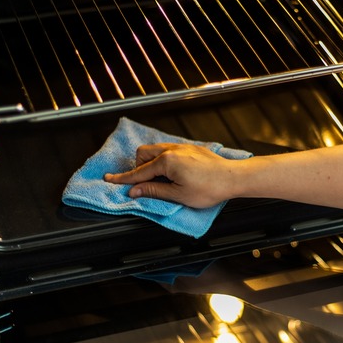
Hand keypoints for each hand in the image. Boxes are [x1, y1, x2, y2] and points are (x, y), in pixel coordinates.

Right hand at [104, 143, 241, 207]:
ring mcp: (181, 147)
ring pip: (155, 150)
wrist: (232, 178)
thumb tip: (135, 190)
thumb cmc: (209, 188)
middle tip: (144, 184)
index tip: (110, 180)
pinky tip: (171, 172)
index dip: (123, 179)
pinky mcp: (189, 148)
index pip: (138, 172)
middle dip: (138, 168)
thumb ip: (154, 191)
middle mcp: (172, 150)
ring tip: (158, 180)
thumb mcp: (178, 195)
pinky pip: (167, 150)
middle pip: (143, 154)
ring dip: (150, 163)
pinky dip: (162, 160)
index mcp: (167, 162)